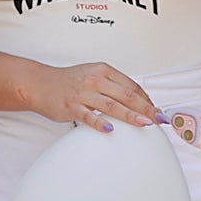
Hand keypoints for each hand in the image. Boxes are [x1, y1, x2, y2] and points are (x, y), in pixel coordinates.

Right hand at [26, 61, 163, 132]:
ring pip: (112, 105)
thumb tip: (136, 100)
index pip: (131, 85)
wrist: (40, 84)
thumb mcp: (93, 75)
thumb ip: (113, 85)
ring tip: (145, 124)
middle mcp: (95, 80)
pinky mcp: (71, 107)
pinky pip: (89, 116)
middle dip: (146, 108)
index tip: (157, 110)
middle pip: (126, 95)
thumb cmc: (69, 81)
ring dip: (131, 115)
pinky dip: (100, 123)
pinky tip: (111, 130)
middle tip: (159, 119)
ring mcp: (83, 93)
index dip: (147, 99)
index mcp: (103, 70)